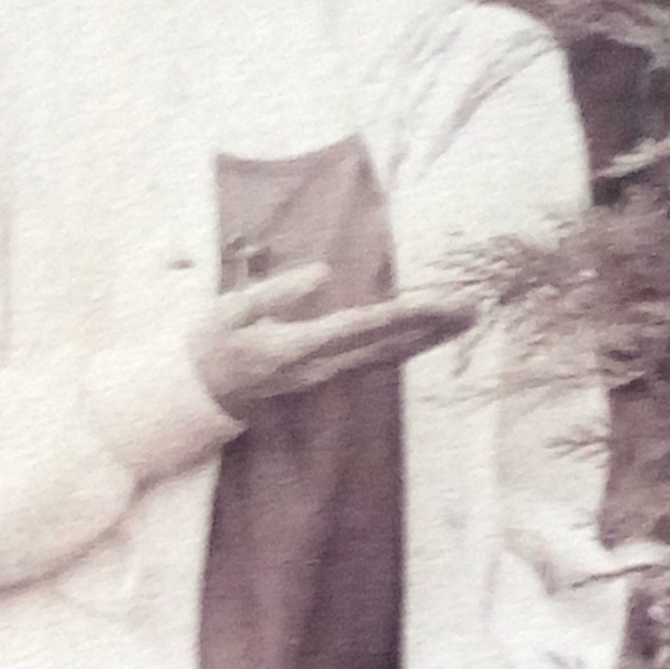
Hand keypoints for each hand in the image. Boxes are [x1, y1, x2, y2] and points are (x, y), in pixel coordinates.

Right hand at [190, 267, 474, 417]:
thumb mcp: (230, 310)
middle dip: (431, 328)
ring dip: (427, 337)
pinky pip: (374, 359)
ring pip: (386, 355)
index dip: (404, 315)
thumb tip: (322, 273)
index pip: (362, 327)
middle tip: (472, 309)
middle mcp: (322, 366)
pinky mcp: (325, 372)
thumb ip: (277, 292)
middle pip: (388, 345)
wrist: (197, 396)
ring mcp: (326, 374)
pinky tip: (428, 335)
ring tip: (464, 319)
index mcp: (298, 347)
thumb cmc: (209, 346)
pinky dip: (405, 345)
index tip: (439, 304)